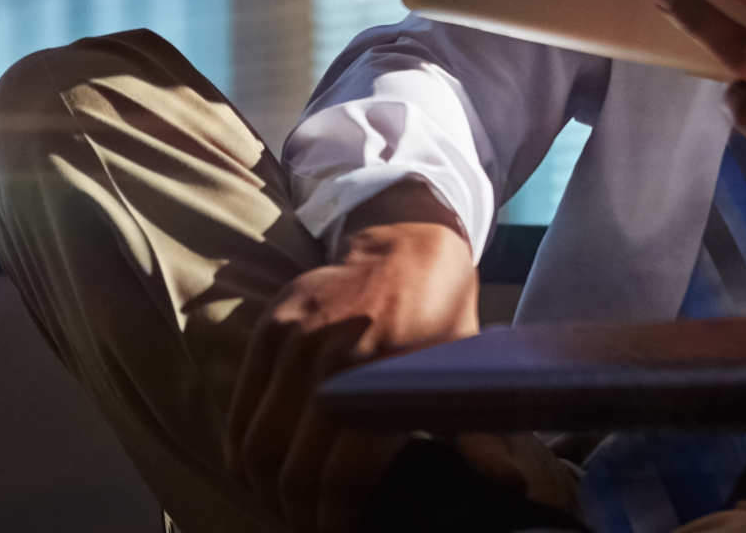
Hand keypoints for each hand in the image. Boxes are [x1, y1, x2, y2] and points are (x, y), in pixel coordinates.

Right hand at [226, 180, 491, 532]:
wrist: (407, 243)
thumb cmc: (442, 318)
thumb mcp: (466, 370)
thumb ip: (480, 431)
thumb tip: (506, 481)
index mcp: (387, 377)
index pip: (343, 476)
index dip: (335, 520)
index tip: (337, 532)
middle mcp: (335, 359)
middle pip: (294, 469)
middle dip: (298, 512)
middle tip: (309, 524)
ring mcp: (297, 339)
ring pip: (257, 443)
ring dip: (264, 487)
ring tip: (283, 504)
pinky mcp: (272, 325)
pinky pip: (239, 405)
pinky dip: (240, 448)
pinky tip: (256, 470)